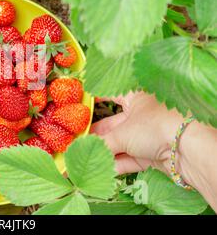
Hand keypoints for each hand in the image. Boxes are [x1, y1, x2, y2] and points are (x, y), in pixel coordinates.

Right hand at [93, 91, 216, 209]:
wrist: (187, 150)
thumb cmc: (153, 127)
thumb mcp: (121, 134)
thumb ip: (101, 143)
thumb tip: (82, 148)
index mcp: (136, 98)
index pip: (113, 94)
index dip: (97, 98)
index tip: (81, 104)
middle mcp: (142, 115)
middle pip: (113, 125)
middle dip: (96, 135)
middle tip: (77, 142)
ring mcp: (148, 136)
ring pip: (120, 143)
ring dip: (104, 152)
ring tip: (85, 158)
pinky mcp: (152, 154)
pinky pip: (129, 158)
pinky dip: (115, 163)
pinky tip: (100, 169)